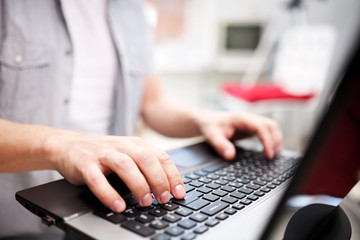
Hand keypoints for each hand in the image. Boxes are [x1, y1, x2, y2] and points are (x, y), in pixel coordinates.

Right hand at [45, 132, 185, 212]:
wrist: (68, 145)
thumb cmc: (104, 154)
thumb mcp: (128, 154)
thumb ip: (145, 166)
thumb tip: (168, 189)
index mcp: (136, 144)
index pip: (161, 156)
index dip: (172, 175)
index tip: (179, 193)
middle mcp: (122, 146)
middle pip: (146, 159)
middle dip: (158, 180)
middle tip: (164, 199)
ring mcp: (103, 153)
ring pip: (125, 165)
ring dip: (138, 185)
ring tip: (145, 203)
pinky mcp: (85, 163)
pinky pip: (97, 179)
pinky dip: (108, 193)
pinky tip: (118, 206)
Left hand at [197, 111, 282, 159]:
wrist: (206, 121)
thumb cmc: (209, 126)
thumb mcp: (211, 136)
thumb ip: (220, 145)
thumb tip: (230, 156)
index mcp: (241, 118)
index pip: (261, 126)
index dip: (267, 140)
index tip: (268, 154)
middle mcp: (249, 118)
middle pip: (270, 125)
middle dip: (275, 139)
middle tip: (273, 156)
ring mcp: (251, 123)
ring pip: (271, 127)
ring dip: (276, 139)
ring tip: (275, 154)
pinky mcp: (251, 128)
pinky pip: (266, 132)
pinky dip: (272, 140)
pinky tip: (271, 151)